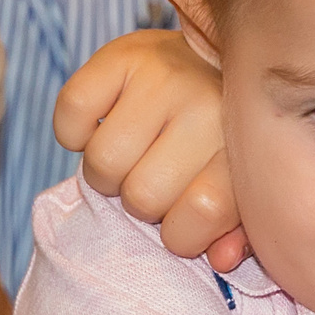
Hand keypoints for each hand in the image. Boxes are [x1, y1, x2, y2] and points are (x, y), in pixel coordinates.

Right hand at [53, 28, 244, 266]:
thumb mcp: (240, 188)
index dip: (180, 234)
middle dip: (139, 200)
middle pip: (142, 197)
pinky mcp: (121, 54)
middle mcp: (208, 107)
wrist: (215, 57)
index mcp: (242, 148)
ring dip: (107, 172)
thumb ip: (235, 232)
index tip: (183, 216)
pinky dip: (74, 131)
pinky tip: (101, 124)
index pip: (199, 215)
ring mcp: (165, 76)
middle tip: (152, 175)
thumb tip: (221, 259)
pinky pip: (73, 112)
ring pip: (104, 162)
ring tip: (129, 153)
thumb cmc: (221, 139)